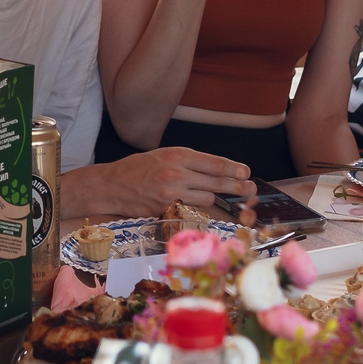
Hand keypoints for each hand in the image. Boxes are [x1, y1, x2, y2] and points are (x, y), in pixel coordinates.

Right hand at [100, 147, 255, 216]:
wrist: (111, 185)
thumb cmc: (137, 169)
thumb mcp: (163, 156)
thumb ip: (188, 162)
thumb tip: (216, 170)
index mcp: (177, 155)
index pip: (214, 163)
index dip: (233, 169)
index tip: (246, 172)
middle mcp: (176, 172)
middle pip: (216, 181)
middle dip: (236, 185)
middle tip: (251, 188)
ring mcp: (172, 193)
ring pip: (206, 197)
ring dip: (211, 196)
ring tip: (211, 192)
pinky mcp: (166, 209)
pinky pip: (191, 209)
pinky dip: (195, 206)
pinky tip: (192, 202)